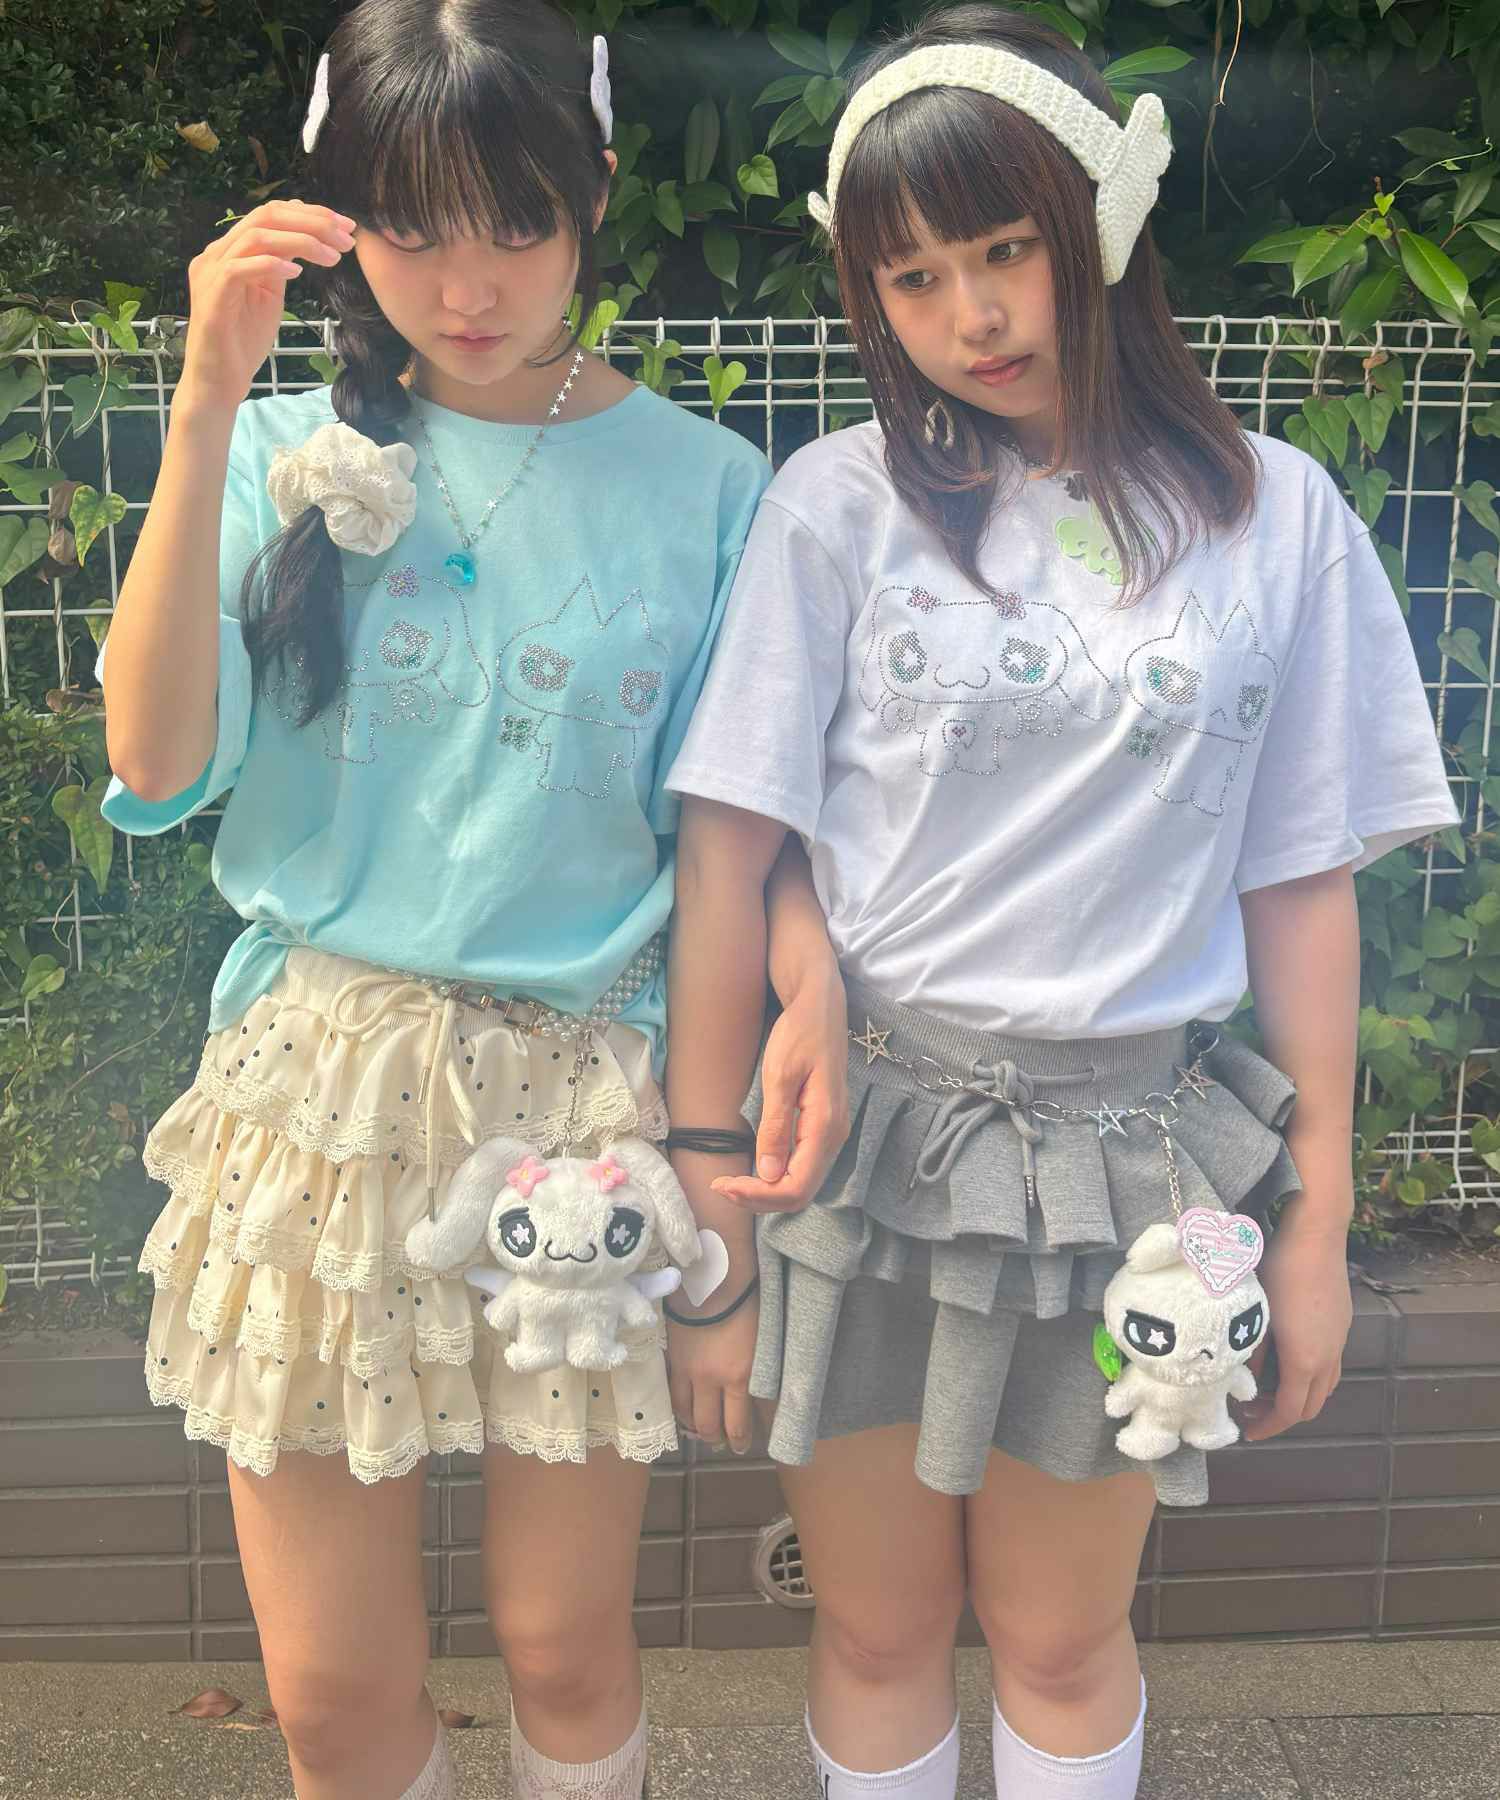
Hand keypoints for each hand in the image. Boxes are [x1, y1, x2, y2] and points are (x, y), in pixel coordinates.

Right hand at [180, 200, 357, 411]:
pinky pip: (239, 269)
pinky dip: (271, 265)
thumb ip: (280, 266)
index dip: (310, 214)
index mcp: (230, 250)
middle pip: (266, 216)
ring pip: (256, 236)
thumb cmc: (243, 342)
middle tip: (347, 237)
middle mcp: (216, 254)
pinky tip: (298, 272)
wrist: (219, 382)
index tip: (345, 227)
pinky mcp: (212, 297)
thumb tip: (306, 240)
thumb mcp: (268, 296)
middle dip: (312, 222)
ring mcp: (210, 273)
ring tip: (333, 257)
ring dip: (301, 241)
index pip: (271, 215)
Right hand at [666, 1288, 758, 1455]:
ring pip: (687, 1414)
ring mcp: (688, 1370)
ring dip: (696, 1427)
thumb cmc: (748, 1300)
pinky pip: (672, 1394)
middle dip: (718, 1439)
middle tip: (724, 1444)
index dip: (742, 1440)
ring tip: (702, 1430)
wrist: (713, 1273)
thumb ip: (763, 1372)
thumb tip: (764, 1396)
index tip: (743, 1446)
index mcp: (740, 1376)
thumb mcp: (765, 1340)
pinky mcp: (672, 1358)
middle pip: (710, 1426)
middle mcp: (711, 1380)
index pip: (739, 1423)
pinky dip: (678, 1408)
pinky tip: (683, 1410)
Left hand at [713, 967, 849, 1213]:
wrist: (819, 1007)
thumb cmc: (799, 1035)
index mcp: (826, 1126)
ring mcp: (830, 1134)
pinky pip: (802, 1166)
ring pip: (801, 1182)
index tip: (724, 1185)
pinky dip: (775, 1177)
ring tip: (731, 1182)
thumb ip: (775, 1127)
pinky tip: (753, 1169)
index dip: (759, 1196)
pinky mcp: (821, 1128)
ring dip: (766, 1191)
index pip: (796, 1185)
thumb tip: (767, 1174)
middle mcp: (834, 1137)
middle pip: (800, 1192)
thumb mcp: (780, 1076)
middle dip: (760, 1199)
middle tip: (722, 1186)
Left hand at [1236, 1201, 1352, 1441]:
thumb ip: (1251, 1352)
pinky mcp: (1342, 1322)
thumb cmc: (1280, 1269)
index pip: (1291, 1412)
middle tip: (1253, 1410)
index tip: (1249, 1432)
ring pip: (1326, 1384)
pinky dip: (1310, 1374)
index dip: (1270, 1427)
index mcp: (1305, 1359)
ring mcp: (1339, 1339)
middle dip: (1284, 1415)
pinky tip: (1287, 1356)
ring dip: (1300, 1395)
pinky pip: (1330, 1362)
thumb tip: (1245, 1378)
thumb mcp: (1257, 1313)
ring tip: (1269, 1387)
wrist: (1317, 1233)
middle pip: (1313, 1405)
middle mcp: (1329, 1356)